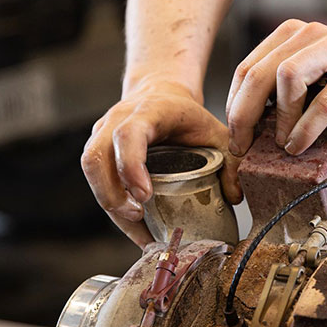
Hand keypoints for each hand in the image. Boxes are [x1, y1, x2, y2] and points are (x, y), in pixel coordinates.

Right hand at [82, 76, 241, 246]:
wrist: (162, 96)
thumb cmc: (187, 116)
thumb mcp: (216, 131)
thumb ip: (232, 160)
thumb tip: (235, 195)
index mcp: (148, 111)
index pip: (128, 135)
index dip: (131, 166)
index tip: (145, 196)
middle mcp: (117, 120)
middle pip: (96, 157)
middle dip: (112, 193)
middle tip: (138, 218)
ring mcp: (102, 134)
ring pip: (91, 170)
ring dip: (110, 203)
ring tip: (139, 230)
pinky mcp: (99, 151)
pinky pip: (96, 181)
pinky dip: (113, 208)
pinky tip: (136, 228)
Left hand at [225, 19, 326, 155]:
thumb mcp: (310, 89)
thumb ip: (280, 95)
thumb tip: (243, 129)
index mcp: (292, 35)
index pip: (247, 69)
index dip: (234, 105)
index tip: (235, 137)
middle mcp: (311, 33)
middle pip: (261, 73)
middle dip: (245, 114)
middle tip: (244, 146)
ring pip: (288, 77)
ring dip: (279, 118)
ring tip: (281, 144)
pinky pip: (324, 101)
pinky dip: (307, 128)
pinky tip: (299, 145)